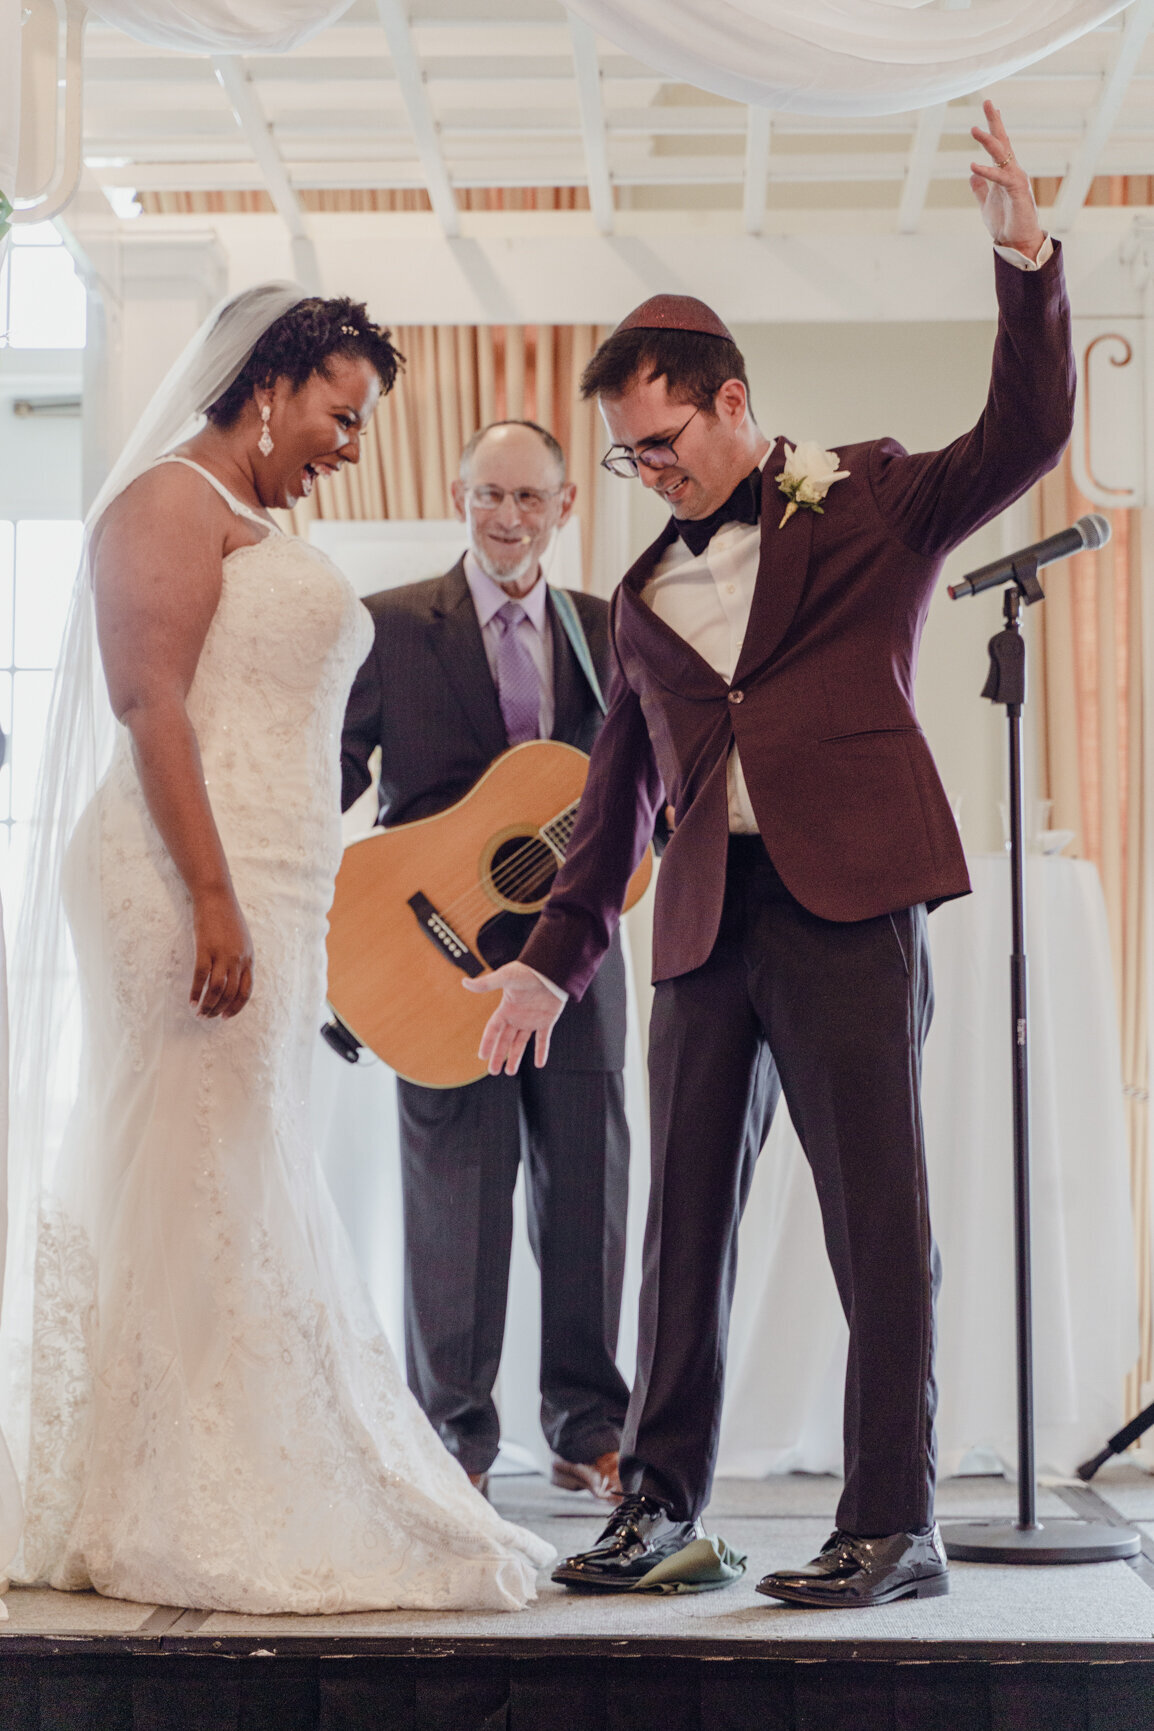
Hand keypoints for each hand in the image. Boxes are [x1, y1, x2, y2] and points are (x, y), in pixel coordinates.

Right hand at [191, 886, 253, 1018]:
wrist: (216, 897)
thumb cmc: (227, 918)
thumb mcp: (242, 941)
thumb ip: (241, 959)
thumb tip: (234, 978)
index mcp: (249, 959)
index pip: (246, 991)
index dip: (236, 1007)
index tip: (226, 1016)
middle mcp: (238, 959)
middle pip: (230, 994)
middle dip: (219, 1010)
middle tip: (208, 1017)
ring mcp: (222, 955)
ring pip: (217, 990)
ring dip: (208, 1005)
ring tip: (199, 1013)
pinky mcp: (205, 949)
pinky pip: (200, 977)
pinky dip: (195, 992)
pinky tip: (190, 1001)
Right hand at [463, 960, 564, 1074]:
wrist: (552, 968)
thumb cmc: (529, 970)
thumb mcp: (506, 978)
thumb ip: (486, 984)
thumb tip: (464, 983)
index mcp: (506, 1008)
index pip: (493, 1029)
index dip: (487, 1042)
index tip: (481, 1056)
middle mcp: (517, 1016)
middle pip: (505, 1040)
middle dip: (498, 1055)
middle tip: (493, 1071)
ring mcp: (532, 1019)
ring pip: (521, 1043)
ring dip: (515, 1057)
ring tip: (510, 1072)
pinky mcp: (547, 1020)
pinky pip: (543, 1040)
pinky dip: (541, 1051)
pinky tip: (539, 1064)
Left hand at [970, 99, 1045, 261]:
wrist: (1018, 242)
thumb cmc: (1006, 224)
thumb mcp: (987, 204)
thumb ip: (980, 188)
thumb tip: (971, 175)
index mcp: (1005, 172)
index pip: (999, 145)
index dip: (994, 127)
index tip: (991, 108)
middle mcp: (1012, 171)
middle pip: (1002, 141)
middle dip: (994, 122)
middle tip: (987, 102)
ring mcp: (1015, 179)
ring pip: (1001, 155)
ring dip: (988, 141)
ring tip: (973, 129)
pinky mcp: (1016, 192)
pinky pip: (1000, 178)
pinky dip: (986, 172)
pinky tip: (972, 166)